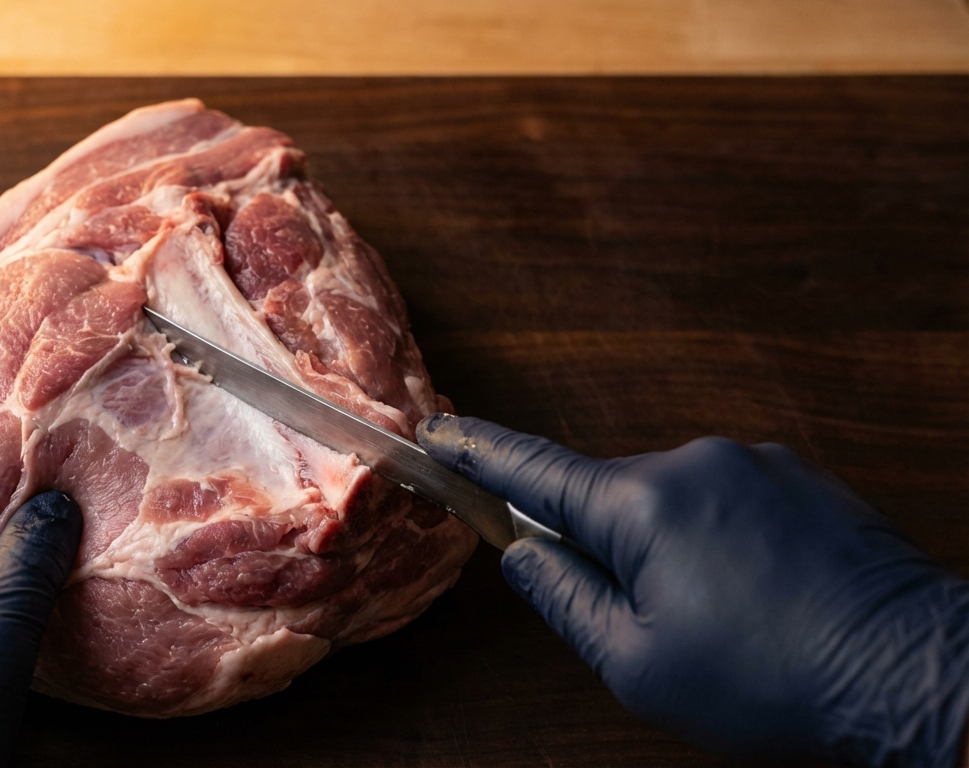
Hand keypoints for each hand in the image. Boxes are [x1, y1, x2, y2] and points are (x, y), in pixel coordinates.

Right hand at [418, 414, 968, 766]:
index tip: (440, 430)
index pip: (534, 469)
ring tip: (723, 623)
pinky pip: (728, 502)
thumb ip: (564, 599)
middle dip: (606, 550)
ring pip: (672, 504)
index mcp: (645, 503)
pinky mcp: (802, 479)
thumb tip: (522, 554)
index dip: (478, 452)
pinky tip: (758, 601)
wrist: (916, 675)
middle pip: (609, 496)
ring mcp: (758, 464)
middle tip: (641, 623)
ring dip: (671, 553)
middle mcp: (699, 462)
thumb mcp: (639, 664)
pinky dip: (722, 545)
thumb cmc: (775, 679)